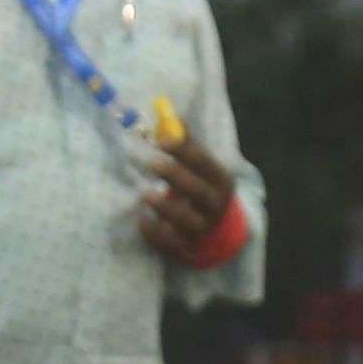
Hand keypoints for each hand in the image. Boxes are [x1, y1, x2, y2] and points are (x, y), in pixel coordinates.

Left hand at [138, 133, 236, 262]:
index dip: (182, 150)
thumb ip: (187, 144)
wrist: (217, 231)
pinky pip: (170, 243)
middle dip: (174, 175)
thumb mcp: (203, 167)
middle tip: (151, 162)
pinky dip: (155, 233)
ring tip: (144, 194)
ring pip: (186, 220)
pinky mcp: (187, 248)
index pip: (203, 163)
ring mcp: (202, 230)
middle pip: (197, 191)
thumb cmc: (202, 188)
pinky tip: (142, 220)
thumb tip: (169, 114)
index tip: (161, 139)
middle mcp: (215, 206)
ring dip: (165, 207)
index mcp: (220, 180)